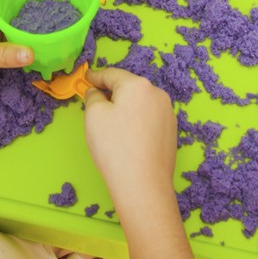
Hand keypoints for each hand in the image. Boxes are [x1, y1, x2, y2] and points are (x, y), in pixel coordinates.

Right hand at [82, 66, 177, 213]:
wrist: (143, 184)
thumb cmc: (114, 147)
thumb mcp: (94, 115)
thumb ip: (93, 97)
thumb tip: (97, 93)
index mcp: (138, 85)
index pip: (112, 74)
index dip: (95, 76)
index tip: (86, 78)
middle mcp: (158, 95)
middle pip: (129, 87)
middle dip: (112, 93)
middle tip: (95, 104)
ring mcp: (168, 114)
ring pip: (140, 103)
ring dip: (125, 108)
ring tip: (111, 126)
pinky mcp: (171, 132)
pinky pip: (149, 118)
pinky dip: (136, 121)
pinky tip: (128, 138)